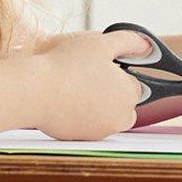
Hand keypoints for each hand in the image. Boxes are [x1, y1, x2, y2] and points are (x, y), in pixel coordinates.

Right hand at [30, 29, 152, 140]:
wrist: (34, 92)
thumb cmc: (66, 65)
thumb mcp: (101, 43)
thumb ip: (129, 42)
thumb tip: (148, 46)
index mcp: (129, 93)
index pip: (135, 84)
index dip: (119, 74)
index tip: (101, 67)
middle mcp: (120, 116)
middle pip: (124, 104)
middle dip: (112, 93)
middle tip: (88, 78)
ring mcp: (101, 131)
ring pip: (107, 117)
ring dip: (98, 106)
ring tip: (75, 89)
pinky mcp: (82, 139)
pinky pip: (88, 127)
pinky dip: (82, 117)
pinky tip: (66, 101)